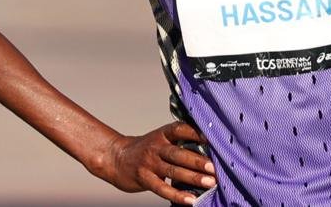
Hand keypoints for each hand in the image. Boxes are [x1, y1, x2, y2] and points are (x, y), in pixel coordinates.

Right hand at [97, 122, 215, 203]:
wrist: (116, 159)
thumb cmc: (147, 150)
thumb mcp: (160, 139)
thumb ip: (180, 142)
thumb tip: (209, 151)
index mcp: (163, 134)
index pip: (180, 129)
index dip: (195, 132)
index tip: (212, 138)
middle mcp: (156, 147)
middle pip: (178, 153)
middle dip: (198, 161)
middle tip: (214, 167)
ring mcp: (149, 163)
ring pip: (173, 171)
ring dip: (193, 177)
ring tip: (210, 182)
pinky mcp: (144, 179)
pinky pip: (162, 188)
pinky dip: (177, 195)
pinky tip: (191, 200)